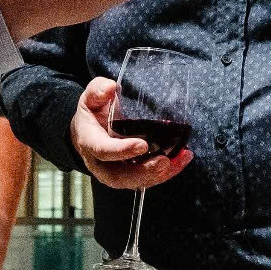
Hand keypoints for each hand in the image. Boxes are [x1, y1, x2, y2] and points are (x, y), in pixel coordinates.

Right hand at [70, 75, 191, 189]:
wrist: (89, 131)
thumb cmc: (93, 113)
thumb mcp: (90, 98)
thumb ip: (97, 91)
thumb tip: (110, 87)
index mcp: (90, 142)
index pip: (103, 150)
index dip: (122, 150)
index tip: (143, 145)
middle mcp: (100, 164)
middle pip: (119, 176)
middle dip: (143, 172)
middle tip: (164, 161)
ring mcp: (114, 172)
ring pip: (134, 182)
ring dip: (159, 174)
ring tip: (179, 160)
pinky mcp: (129, 175)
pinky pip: (146, 179)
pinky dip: (166, 173)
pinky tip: (182, 160)